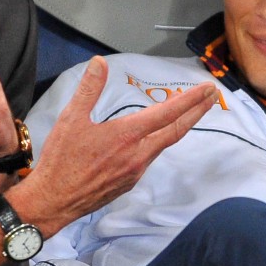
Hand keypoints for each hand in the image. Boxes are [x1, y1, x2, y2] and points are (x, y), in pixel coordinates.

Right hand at [5, 56, 218, 236]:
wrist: (53, 202)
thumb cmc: (61, 161)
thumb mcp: (71, 119)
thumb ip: (89, 89)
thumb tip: (99, 64)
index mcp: (127, 136)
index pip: (167, 113)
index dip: (190, 99)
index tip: (207, 89)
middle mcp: (138, 155)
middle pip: (176, 130)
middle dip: (196, 111)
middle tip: (212, 96)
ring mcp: (135, 172)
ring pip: (163, 145)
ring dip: (178, 127)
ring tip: (185, 113)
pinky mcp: (128, 183)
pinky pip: (149, 159)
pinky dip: (158, 143)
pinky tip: (152, 138)